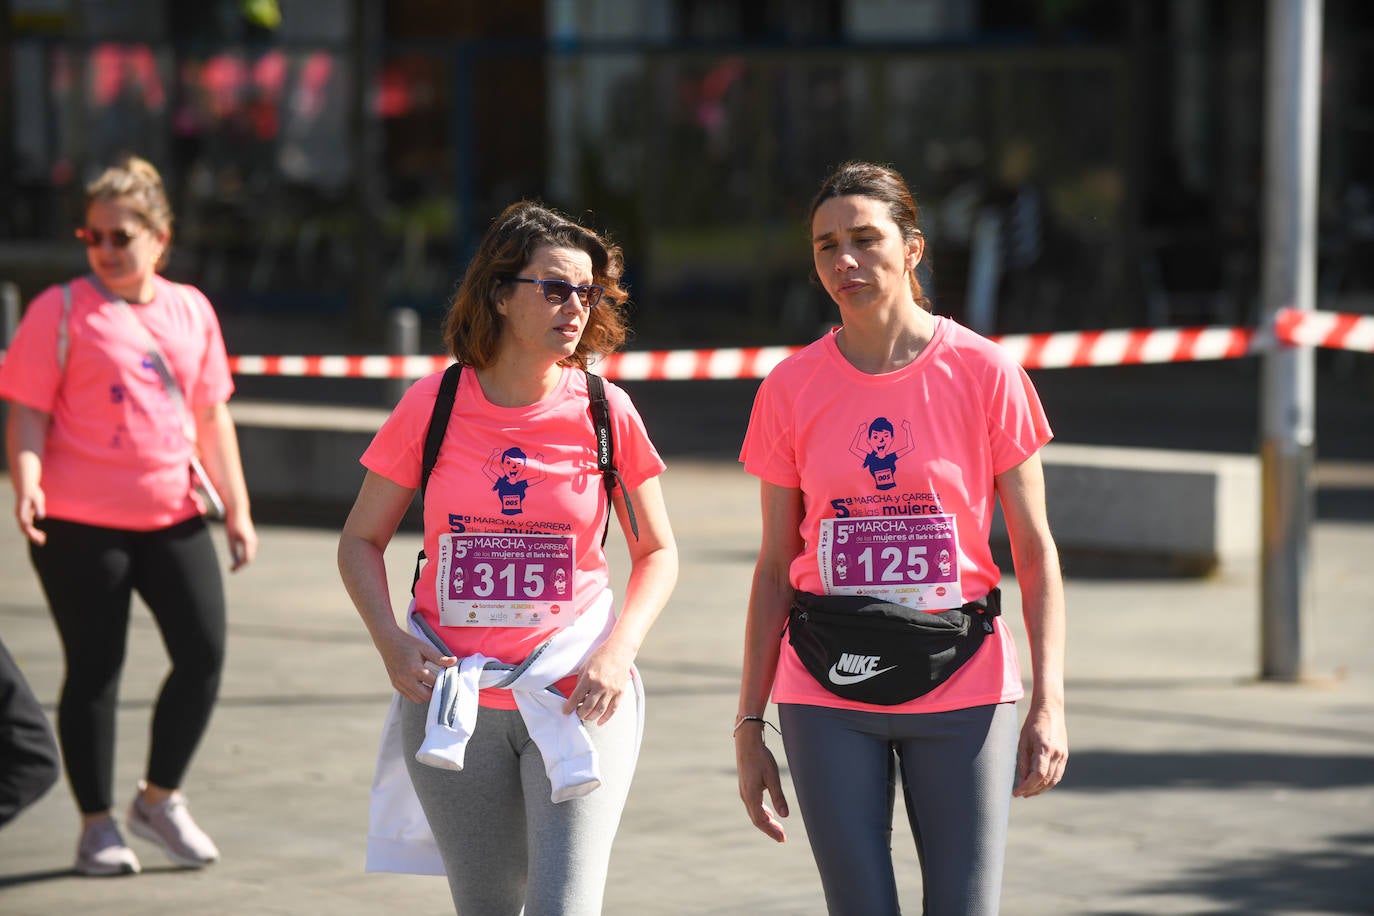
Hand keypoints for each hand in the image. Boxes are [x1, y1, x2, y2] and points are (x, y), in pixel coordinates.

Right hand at [15, 484, 45, 544]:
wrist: (26, 487)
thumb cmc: (32, 492)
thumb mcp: (37, 499)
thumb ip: (39, 508)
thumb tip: (41, 517)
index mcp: (21, 512)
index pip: (25, 525)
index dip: (31, 532)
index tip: (39, 537)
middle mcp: (20, 516)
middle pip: (25, 529)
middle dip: (33, 536)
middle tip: (42, 542)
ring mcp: (22, 516)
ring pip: (26, 529)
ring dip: (33, 536)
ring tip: (42, 541)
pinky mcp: (26, 516)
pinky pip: (28, 527)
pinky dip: (34, 532)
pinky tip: (41, 535)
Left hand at [224, 509, 257, 571]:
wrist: (239, 511)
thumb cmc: (233, 523)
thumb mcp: (230, 537)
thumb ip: (233, 548)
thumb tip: (234, 559)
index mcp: (248, 542)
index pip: (246, 559)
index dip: (239, 566)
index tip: (232, 570)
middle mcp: (253, 542)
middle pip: (249, 558)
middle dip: (241, 565)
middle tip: (232, 569)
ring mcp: (253, 540)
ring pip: (250, 555)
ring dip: (242, 561)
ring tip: (234, 565)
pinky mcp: (251, 538)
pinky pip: (249, 550)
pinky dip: (244, 556)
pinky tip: (237, 557)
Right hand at [375, 627, 455, 704]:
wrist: (388, 641)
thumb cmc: (408, 643)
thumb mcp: (425, 648)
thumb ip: (439, 657)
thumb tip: (454, 661)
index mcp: (415, 669)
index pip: (434, 683)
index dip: (443, 681)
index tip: (448, 677)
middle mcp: (406, 679)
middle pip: (426, 696)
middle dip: (435, 691)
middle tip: (440, 683)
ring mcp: (399, 684)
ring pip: (417, 699)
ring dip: (426, 695)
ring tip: (431, 684)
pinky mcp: (395, 685)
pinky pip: (409, 697)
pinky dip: (417, 695)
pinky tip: (422, 685)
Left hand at [562, 641, 632, 724]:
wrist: (619, 650)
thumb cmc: (600, 656)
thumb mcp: (585, 666)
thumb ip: (580, 682)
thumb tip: (576, 697)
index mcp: (589, 677)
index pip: (576, 697)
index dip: (569, 707)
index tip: (565, 712)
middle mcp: (600, 685)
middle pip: (587, 707)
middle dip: (580, 714)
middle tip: (577, 715)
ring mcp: (611, 690)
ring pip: (599, 710)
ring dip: (591, 717)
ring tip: (586, 717)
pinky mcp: (620, 692)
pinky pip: (612, 709)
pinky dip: (605, 718)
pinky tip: (599, 721)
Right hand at [735, 726, 788, 841]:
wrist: (747, 743)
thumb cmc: (761, 758)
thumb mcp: (772, 777)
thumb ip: (778, 796)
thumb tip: (785, 815)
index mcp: (751, 796)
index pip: (761, 820)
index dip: (771, 831)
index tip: (782, 838)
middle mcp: (746, 796)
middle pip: (757, 819)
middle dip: (770, 829)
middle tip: (783, 838)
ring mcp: (744, 792)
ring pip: (755, 813)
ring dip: (767, 822)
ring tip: (779, 828)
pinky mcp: (746, 787)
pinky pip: (753, 805)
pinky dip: (762, 812)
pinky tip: (770, 813)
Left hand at [1013, 696, 1067, 797]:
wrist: (1050, 710)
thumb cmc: (1033, 723)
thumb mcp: (1023, 741)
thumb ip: (1023, 761)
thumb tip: (1022, 781)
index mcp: (1045, 748)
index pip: (1038, 775)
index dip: (1027, 786)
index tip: (1017, 792)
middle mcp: (1057, 753)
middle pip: (1046, 780)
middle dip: (1033, 790)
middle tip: (1020, 794)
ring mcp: (1063, 755)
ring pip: (1054, 780)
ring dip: (1041, 789)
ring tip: (1028, 793)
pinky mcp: (1065, 755)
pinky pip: (1058, 774)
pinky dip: (1049, 782)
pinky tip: (1038, 784)